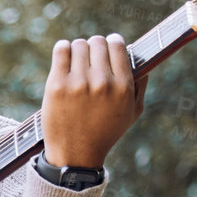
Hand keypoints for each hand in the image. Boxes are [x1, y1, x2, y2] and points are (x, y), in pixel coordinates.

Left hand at [41, 33, 147, 168]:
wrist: (74, 155)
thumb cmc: (105, 132)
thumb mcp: (132, 113)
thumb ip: (140, 84)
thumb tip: (139, 57)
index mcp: (123, 87)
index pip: (118, 45)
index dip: (113, 43)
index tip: (108, 47)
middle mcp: (102, 82)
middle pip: (98, 42)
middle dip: (95, 47)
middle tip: (90, 58)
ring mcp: (78, 83)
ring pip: (79, 44)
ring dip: (78, 50)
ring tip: (77, 61)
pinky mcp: (57, 85)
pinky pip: (61, 49)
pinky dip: (63, 48)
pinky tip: (65, 55)